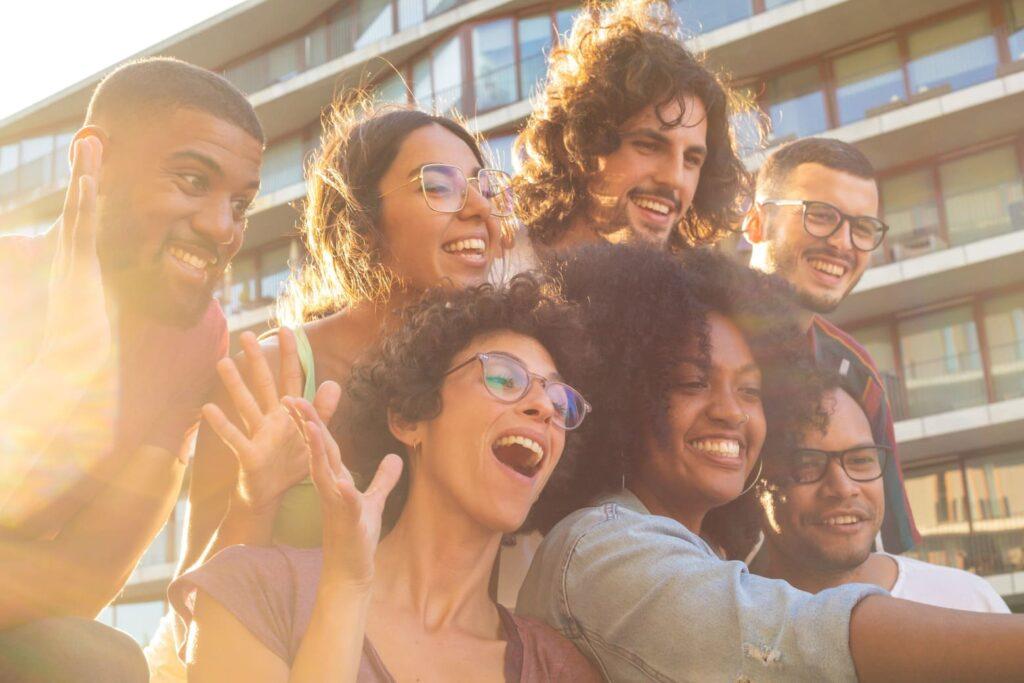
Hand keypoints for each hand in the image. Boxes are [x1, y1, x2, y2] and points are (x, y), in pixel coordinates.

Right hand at [39, 136, 109, 378]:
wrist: (71, 370)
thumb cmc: (86, 348)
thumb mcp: (101, 314)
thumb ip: (105, 298)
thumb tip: (120, 295)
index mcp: (78, 265)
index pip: (85, 220)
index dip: (89, 192)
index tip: (95, 166)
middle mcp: (71, 258)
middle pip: (79, 205)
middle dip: (84, 171)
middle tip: (90, 139)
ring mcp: (72, 262)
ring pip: (79, 209)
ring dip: (84, 175)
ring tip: (91, 144)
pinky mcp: (77, 270)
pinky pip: (81, 230)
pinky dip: (83, 205)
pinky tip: (88, 181)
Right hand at [201, 329, 339, 513]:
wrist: (273, 495)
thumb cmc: (291, 464)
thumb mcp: (313, 437)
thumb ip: (322, 411)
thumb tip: (333, 383)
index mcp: (288, 413)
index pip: (291, 378)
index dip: (290, 355)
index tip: (287, 328)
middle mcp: (271, 418)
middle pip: (264, 384)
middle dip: (256, 360)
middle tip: (246, 334)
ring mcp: (258, 434)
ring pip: (245, 405)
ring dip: (235, 385)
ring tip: (222, 363)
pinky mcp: (249, 454)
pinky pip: (235, 437)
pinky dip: (222, 424)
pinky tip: (208, 408)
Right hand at [290, 397, 401, 587]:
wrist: (351, 572)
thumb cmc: (358, 537)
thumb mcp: (374, 502)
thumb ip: (383, 480)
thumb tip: (394, 458)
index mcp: (336, 480)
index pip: (324, 445)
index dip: (313, 421)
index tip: (298, 399)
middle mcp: (331, 488)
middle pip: (318, 451)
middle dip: (307, 425)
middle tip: (290, 400)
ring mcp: (337, 505)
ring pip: (325, 473)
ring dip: (319, 451)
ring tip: (313, 429)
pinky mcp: (348, 522)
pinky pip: (346, 505)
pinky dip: (346, 493)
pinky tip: (346, 484)